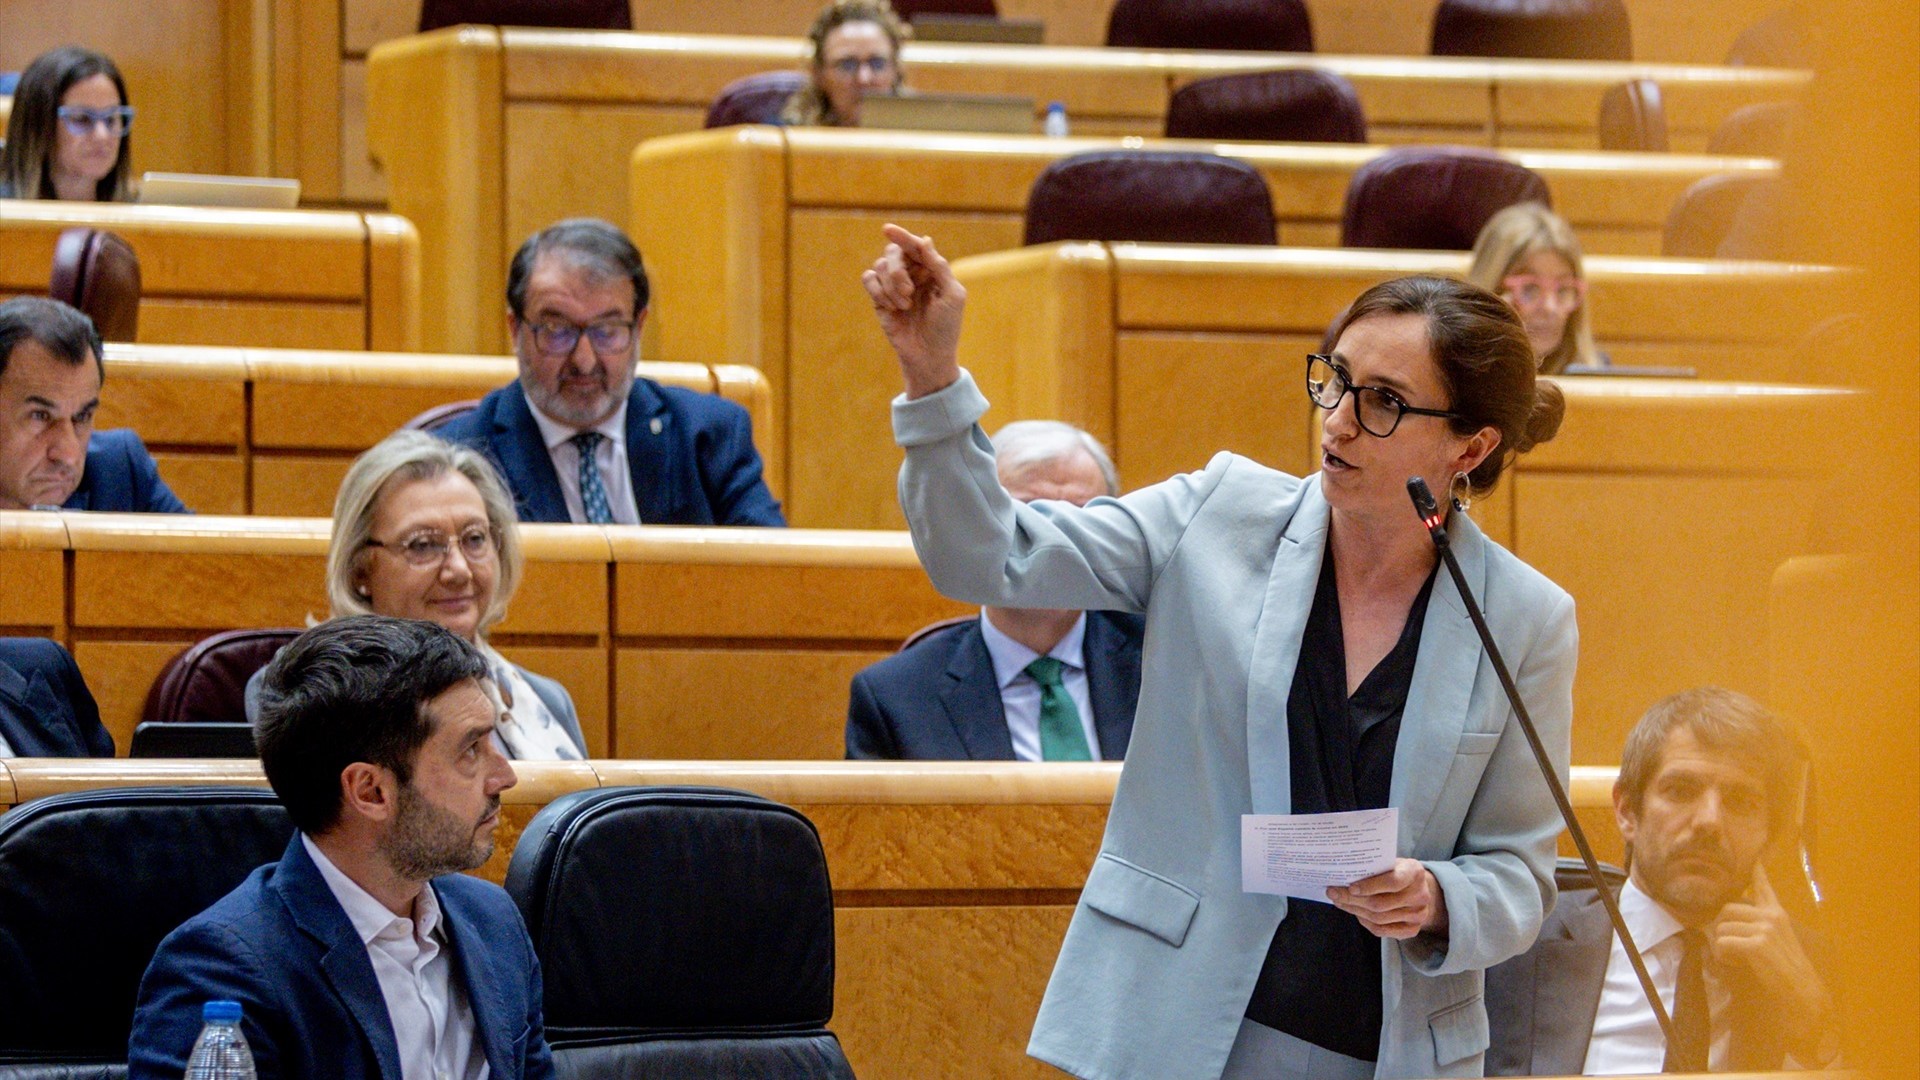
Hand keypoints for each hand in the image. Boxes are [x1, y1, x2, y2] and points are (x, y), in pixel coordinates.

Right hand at [861, 223, 965, 398]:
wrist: (929, 356)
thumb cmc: (946, 327)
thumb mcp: (952, 295)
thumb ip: (939, 267)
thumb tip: (924, 240)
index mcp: (931, 269)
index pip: (915, 246)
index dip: (902, 236)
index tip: (887, 230)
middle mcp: (912, 273)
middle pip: (893, 252)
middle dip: (898, 270)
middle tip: (909, 291)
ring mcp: (894, 285)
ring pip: (880, 265)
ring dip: (891, 286)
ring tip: (904, 307)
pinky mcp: (879, 298)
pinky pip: (868, 279)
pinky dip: (878, 291)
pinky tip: (892, 308)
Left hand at [1328, 858, 1447, 939]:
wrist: (1420, 889)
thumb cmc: (1398, 872)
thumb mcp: (1391, 863)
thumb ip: (1374, 868)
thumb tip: (1342, 876)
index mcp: (1415, 873)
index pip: (1392, 882)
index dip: (1370, 886)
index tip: (1350, 887)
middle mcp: (1420, 895)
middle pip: (1381, 904)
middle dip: (1353, 900)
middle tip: (1333, 893)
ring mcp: (1418, 915)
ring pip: (1379, 918)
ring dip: (1355, 910)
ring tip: (1340, 902)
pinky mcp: (1413, 930)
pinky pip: (1382, 930)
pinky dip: (1365, 922)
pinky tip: (1355, 912)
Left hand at [1711, 863, 1834, 1058]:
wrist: (1804, 995)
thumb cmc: (1786, 973)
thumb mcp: (1775, 943)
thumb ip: (1756, 929)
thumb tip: (1723, 923)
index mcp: (1777, 915)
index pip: (1763, 887)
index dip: (1757, 873)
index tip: (1756, 857)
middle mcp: (1772, 916)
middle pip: (1725, 909)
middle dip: (1719, 929)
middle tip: (1728, 948)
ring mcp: (1766, 928)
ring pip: (1721, 927)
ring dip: (1720, 945)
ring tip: (1734, 959)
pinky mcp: (1758, 944)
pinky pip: (1722, 943)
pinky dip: (1722, 956)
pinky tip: (1734, 964)